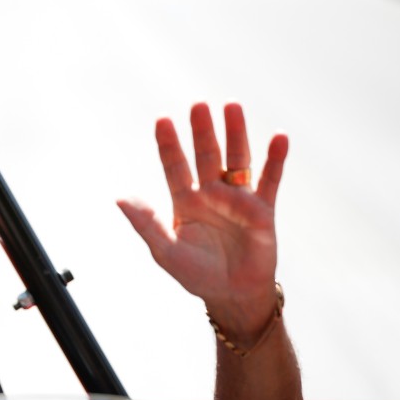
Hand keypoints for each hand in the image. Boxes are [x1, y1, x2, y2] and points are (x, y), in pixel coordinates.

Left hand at [117, 103, 287, 340]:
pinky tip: (279, 137)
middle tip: (198, 104)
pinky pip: (269, 180)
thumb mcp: (165, 251)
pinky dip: (275, 160)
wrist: (232, 295)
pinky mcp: (262, 209)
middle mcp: (211, 194)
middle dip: (202, 131)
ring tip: (232, 106)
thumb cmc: (197, 274)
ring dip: (236, 133)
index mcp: (185, 202)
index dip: (169, 145)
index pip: (175, 167)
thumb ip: (145, 223)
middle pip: (207, 155)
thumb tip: (120, 199)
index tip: (162, 120)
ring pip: (237, 158)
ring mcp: (238, 199)